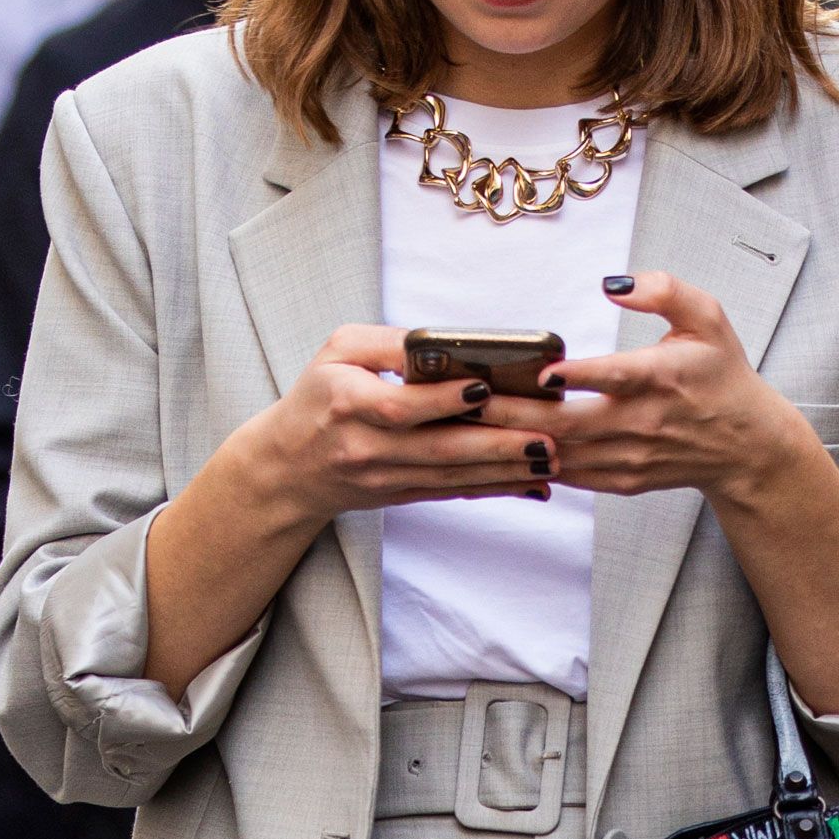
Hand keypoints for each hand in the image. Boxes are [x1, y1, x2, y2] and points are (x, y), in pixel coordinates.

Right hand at [255, 324, 561, 527]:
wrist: (289, 467)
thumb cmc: (319, 396)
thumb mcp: (339, 352)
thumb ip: (391, 343)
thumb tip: (448, 344)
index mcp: (347, 404)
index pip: (399, 406)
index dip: (442, 400)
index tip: (483, 389)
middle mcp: (367, 447)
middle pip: (437, 449)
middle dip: (496, 446)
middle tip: (545, 439)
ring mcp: (386, 478)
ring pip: (452, 476)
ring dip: (505, 471)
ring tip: (550, 460)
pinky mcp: (402, 495)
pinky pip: (453, 492)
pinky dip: (494, 488)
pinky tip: (532, 485)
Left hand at [475, 271, 808, 503]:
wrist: (745, 445)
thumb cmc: (720, 375)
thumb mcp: (707, 318)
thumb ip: (664, 290)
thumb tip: (613, 283)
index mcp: (663, 378)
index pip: (617, 378)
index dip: (579, 376)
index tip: (544, 370)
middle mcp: (644, 422)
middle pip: (572, 423)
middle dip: (517, 414)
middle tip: (472, 399)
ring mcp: (631, 457)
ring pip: (564, 454)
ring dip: (517, 441)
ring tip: (472, 423)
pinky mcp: (623, 479)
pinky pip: (571, 475)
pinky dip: (535, 464)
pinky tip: (501, 448)